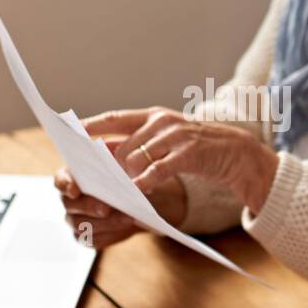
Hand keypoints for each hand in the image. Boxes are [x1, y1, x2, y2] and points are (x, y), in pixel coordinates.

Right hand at [54, 137, 186, 249]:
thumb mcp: (121, 157)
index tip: (75, 189)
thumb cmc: (125, 172)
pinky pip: (93, 239)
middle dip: (88, 206)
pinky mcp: (88, 237)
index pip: (60, 181)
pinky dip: (110, 233)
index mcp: (72, 177)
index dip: (65, 185)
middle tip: (105, 208)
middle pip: (70, 206)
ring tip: (126, 216)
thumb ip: (111, 152)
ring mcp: (76, 220)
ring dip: (104, 222)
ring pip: (81, 225)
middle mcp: (69, 201)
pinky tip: (125, 225)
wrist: (140, 198)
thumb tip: (106, 151)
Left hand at [82, 106, 279, 214]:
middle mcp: (162, 122)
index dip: (91, 126)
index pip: (115, 119)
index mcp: (153, 117)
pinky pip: (160, 169)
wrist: (238, 154)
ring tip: (116, 191)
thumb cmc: (197, 150)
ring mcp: (177, 136)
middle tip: (93, 180)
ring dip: (125, 176)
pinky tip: (139, 191)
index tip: (69, 134)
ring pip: (138, 157)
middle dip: (106, 165)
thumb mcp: (166, 141)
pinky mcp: (190, 153)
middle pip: (122, 144)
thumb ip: (139, 145)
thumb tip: (106, 155)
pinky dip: (146, 181)